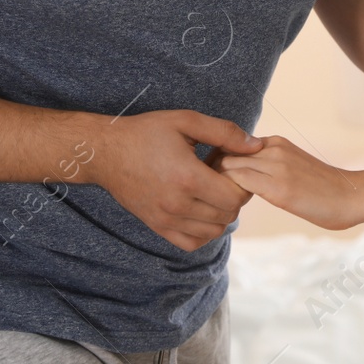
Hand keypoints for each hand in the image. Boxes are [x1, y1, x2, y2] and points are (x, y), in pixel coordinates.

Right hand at [90, 109, 262, 251]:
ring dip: (221, 214)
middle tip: (221, 176)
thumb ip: (224, 132)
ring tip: (210, 191)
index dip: (242, 183)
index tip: (230, 167)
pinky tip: (200, 209)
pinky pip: (192, 243)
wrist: (106, 152)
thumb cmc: (146, 133)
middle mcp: (177, 205)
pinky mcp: (157, 227)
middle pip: (228, 215)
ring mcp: (166, 220)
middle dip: (233, 196)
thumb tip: (256, 145)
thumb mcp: (186, 121)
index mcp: (187, 178)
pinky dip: (204, 231)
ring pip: (213, 231)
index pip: (235, 197)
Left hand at [216, 135, 363, 230]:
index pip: (229, 146)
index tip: (210, 183)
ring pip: (227, 167)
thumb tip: (244, 178)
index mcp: (275, 142)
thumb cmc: (323, 188)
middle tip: (204, 195)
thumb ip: (269, 166)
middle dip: (207, 173)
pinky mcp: (278, 188)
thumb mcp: (292, 166)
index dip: (215, 164)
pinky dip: (228, 195)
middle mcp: (272, 148)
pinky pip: (239, 184)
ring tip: (215, 204)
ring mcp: (276, 166)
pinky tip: (231, 209)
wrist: (352, 195)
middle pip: (223, 153)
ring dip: (215, 185)